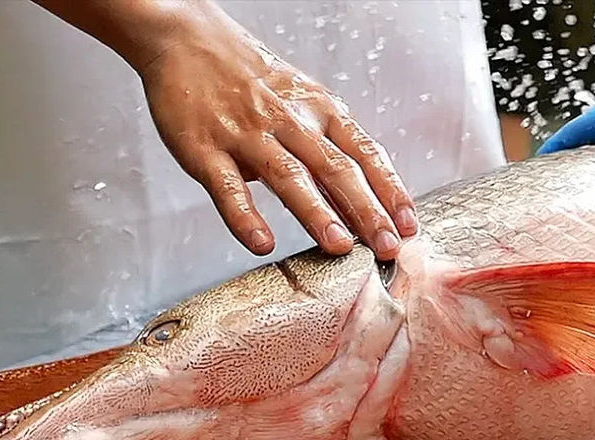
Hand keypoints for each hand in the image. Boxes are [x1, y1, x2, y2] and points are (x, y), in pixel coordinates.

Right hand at [138, 8, 415, 258]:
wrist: (185, 40)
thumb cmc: (250, 79)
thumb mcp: (301, 103)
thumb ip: (328, 152)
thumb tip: (360, 205)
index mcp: (318, 109)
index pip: (365, 152)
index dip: (390, 189)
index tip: (409, 223)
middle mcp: (288, 120)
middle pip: (336, 168)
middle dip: (366, 209)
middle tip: (387, 245)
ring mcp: (246, 134)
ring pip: (288, 176)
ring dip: (316, 213)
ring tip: (339, 245)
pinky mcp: (204, 149)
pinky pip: (228, 187)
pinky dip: (244, 217)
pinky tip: (261, 242)